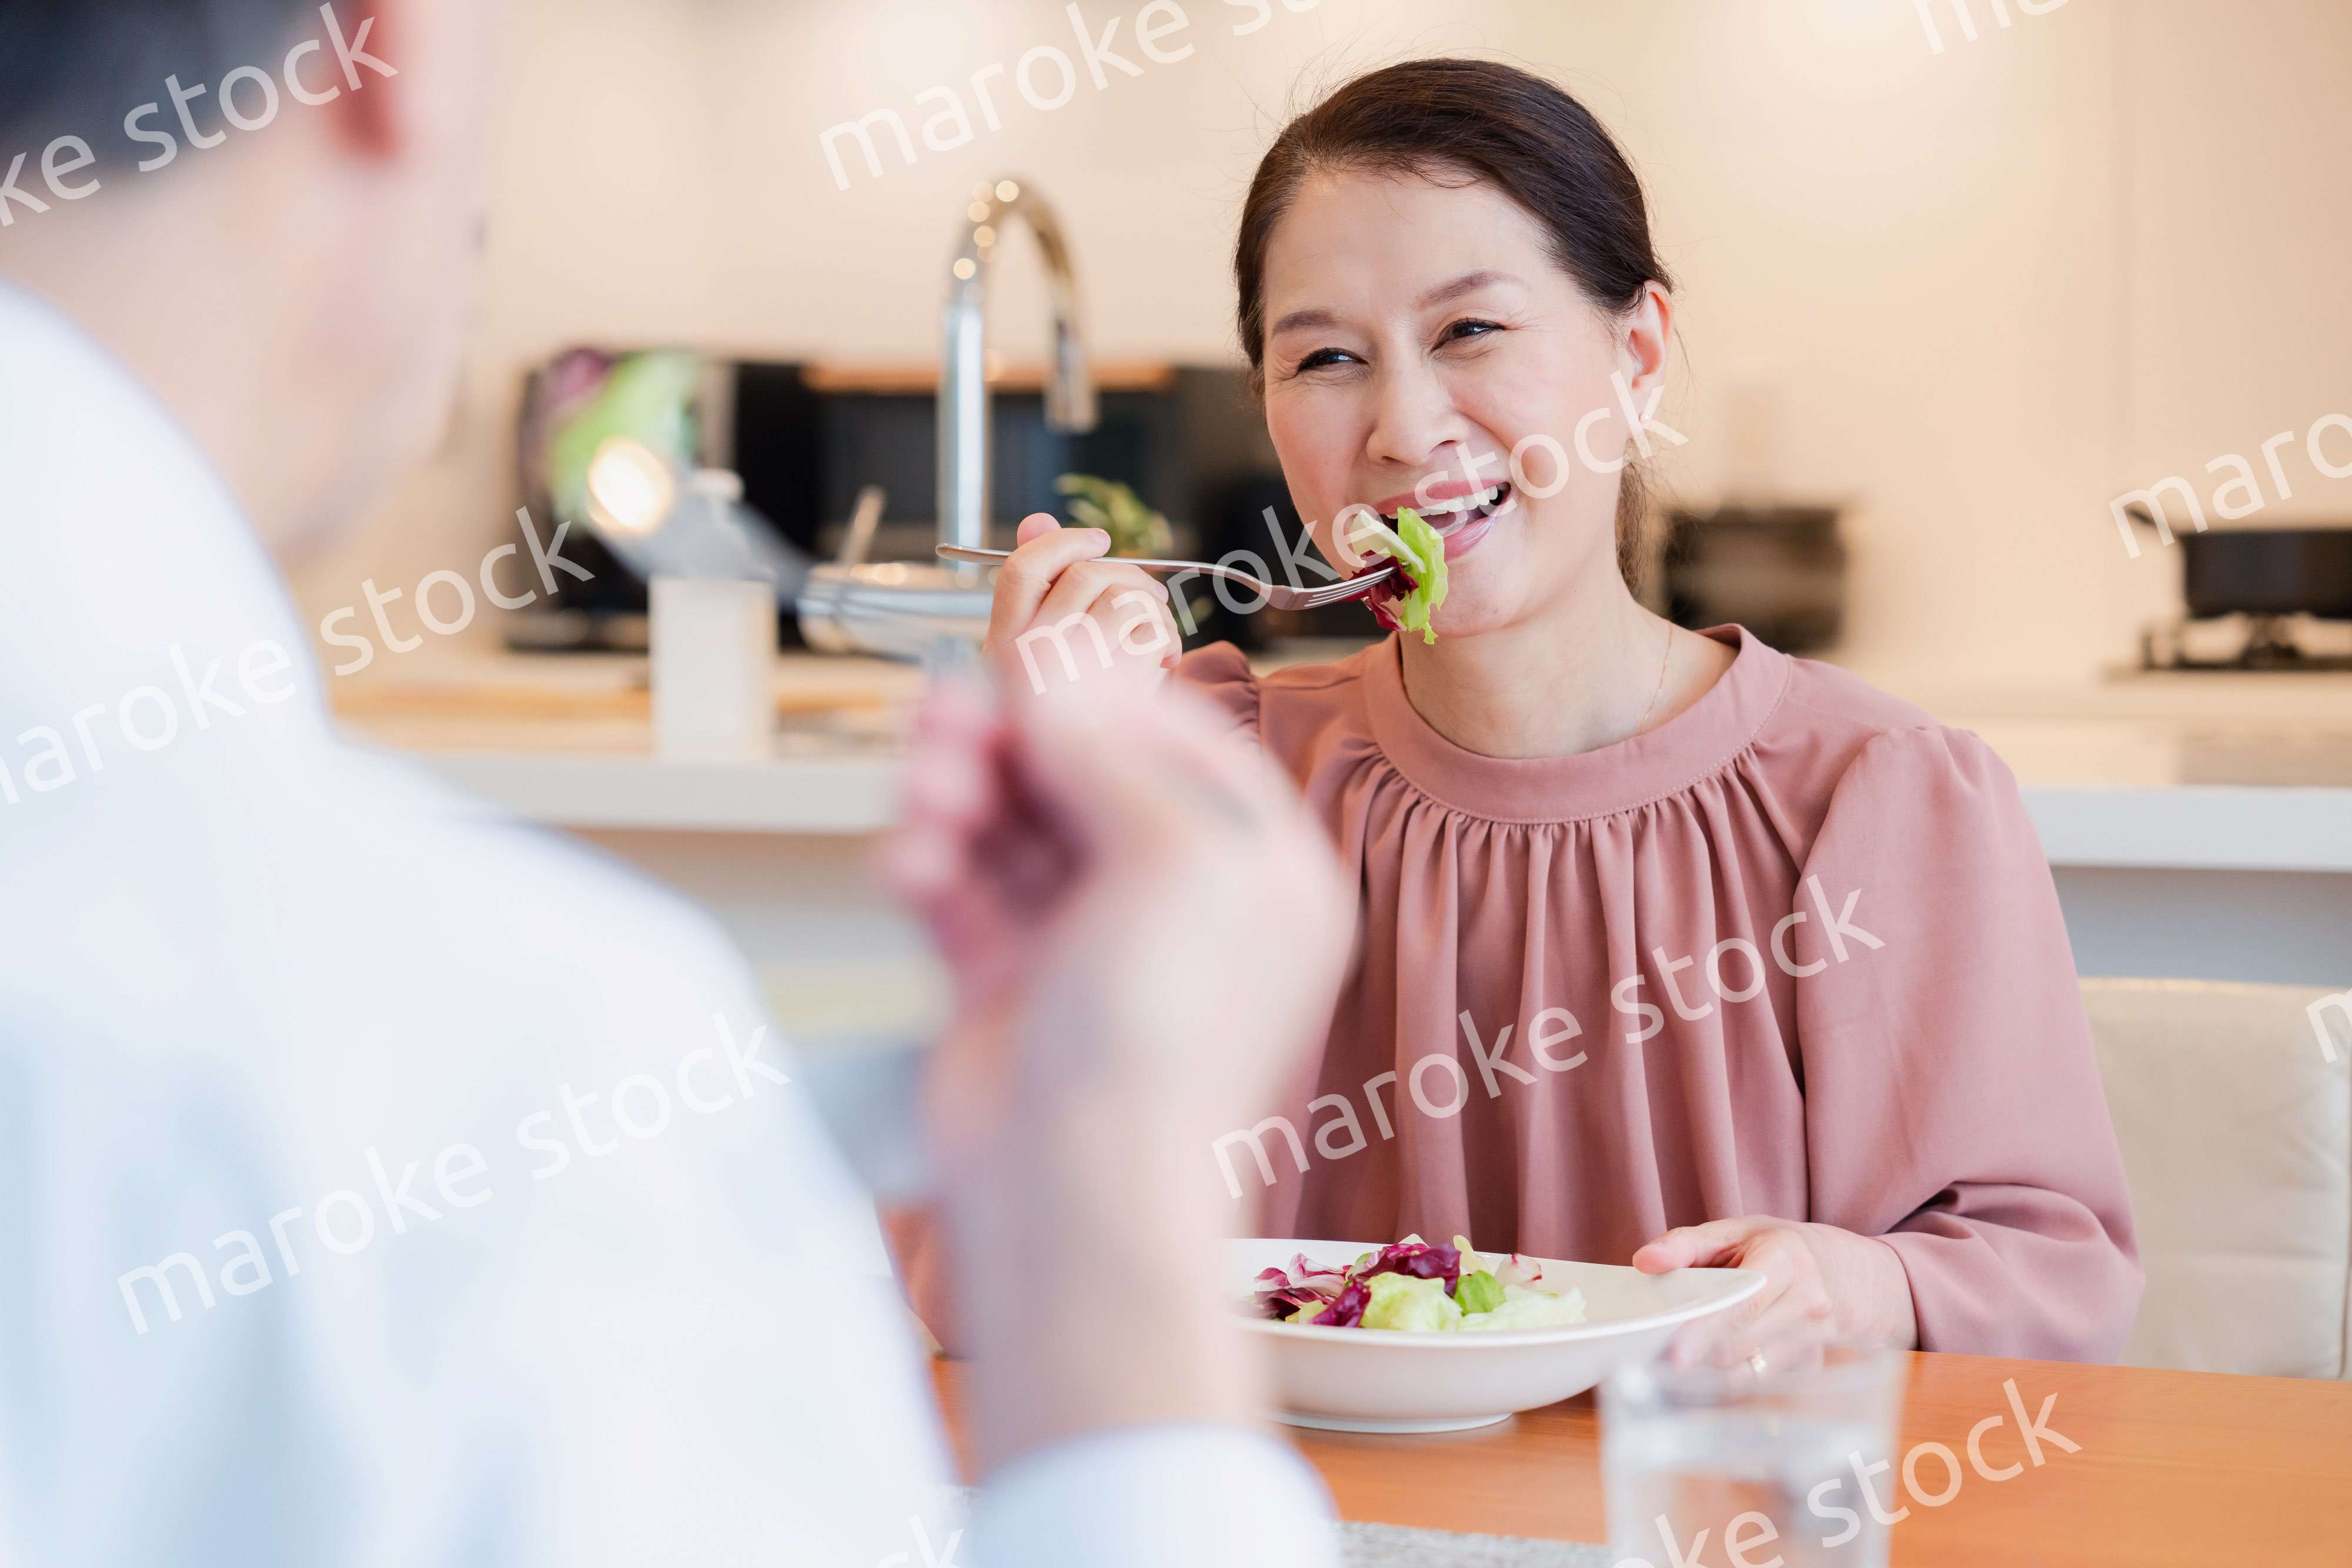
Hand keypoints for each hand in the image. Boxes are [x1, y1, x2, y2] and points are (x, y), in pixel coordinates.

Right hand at [883, 667, 1349, 1467]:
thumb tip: (1051, 666)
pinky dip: (929, 865)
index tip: (1027, 661)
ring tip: (922, 792)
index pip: (1180, 742)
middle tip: (943, 717)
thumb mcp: (1171, 856)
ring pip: (1011, 826)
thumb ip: (1106, 749)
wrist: (1076, 1195)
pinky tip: (908, 863)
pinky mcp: (1008, 985)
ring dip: (958, 794)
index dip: (1099, 696)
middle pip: (1082, 777)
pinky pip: (962, 891)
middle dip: (1008, 741)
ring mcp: (1091, 945)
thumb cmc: (1161, 1039)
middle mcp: (1183, 905)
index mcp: (1262, 874)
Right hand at [982, 513, 1182, 696]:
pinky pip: (1149, 631)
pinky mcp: (1112, 691)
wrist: (1103, 789)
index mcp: (1001, 644)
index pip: (1022, 570)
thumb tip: (1037, 520)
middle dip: (1131, 577)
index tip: (1099, 539)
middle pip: (1083, 576)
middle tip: (1153, 601)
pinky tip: (1165, 661)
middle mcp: (1025, 659)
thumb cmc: (1082, 715)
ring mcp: (1069, 674)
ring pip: (1121, 597)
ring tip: (1160, 638)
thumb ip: (1042, 585)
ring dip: (1154, 608)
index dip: (1063, 542)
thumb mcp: (1051, 649)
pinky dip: (1167, 637)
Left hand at [1631, 1217, 1917, 1370]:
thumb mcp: (1735, 1231)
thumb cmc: (1780, 1249)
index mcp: (1785, 1262)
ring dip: (1710, 1371)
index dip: (1706, 1331)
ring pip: (1750, 1371)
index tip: (1675, 1355)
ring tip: (1682, 1360)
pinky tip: (1713, 1370)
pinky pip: (1762, 1385)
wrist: (1847, 1274)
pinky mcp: (1811, 1369)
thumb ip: (1685, 1244)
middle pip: (1742, 1345)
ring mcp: (1816, 1342)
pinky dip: (1731, 1381)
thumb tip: (1644, 1261)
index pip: (1742, 1305)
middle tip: (1657, 1355)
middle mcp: (1808, 1304)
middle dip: (1699, 1353)